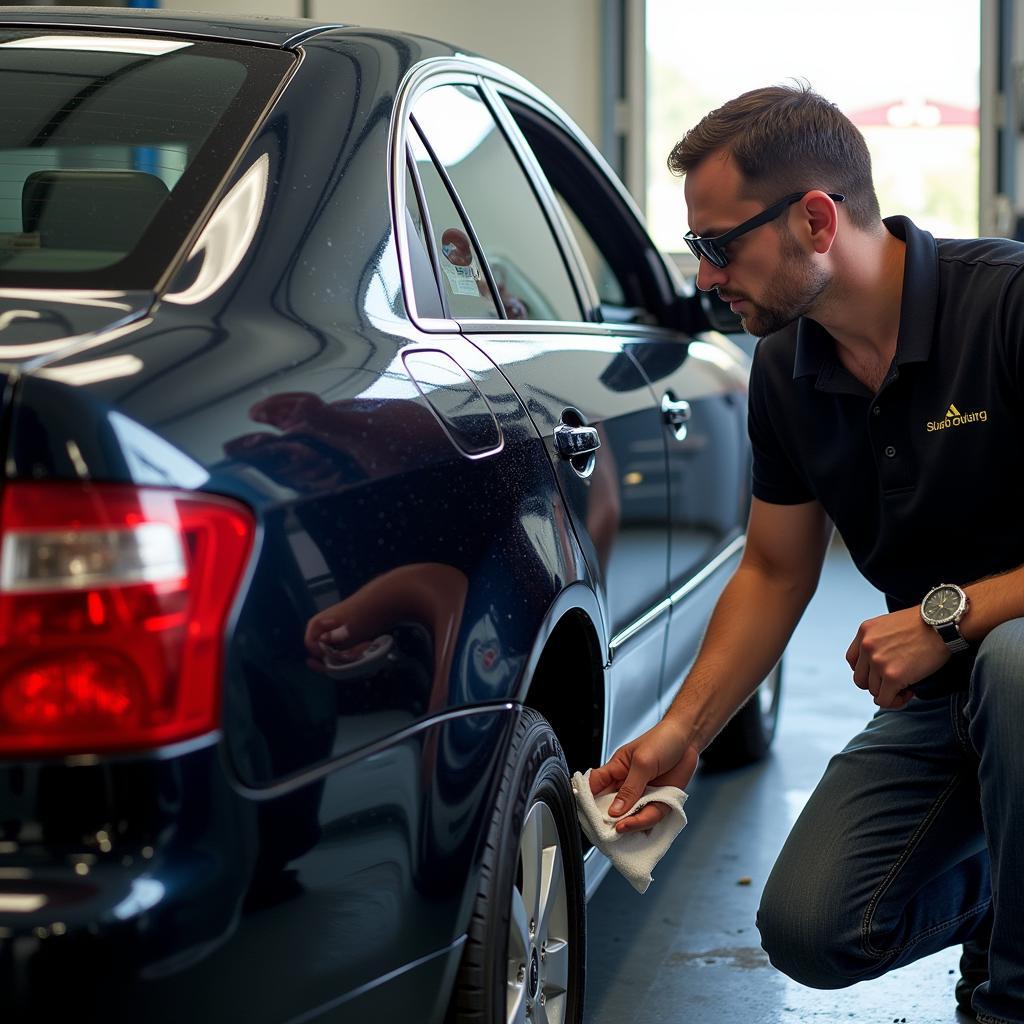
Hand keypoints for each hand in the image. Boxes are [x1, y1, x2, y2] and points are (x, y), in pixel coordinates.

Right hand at [588, 719, 697, 834]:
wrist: (689, 740)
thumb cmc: (663, 740)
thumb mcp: (643, 762)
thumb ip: (629, 788)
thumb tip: (615, 810)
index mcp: (616, 769)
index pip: (595, 785)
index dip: (588, 799)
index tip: (587, 815)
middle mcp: (627, 784)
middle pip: (612, 806)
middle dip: (609, 819)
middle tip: (607, 829)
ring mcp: (643, 794)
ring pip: (631, 814)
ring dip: (629, 822)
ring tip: (623, 828)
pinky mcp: (658, 801)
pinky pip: (650, 816)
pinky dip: (646, 822)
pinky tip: (641, 825)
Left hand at [845, 607, 949, 708]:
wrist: (943, 624)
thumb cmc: (925, 624)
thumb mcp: (891, 624)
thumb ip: (879, 641)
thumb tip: (878, 666)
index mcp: (865, 631)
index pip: (852, 661)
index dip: (867, 671)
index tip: (882, 672)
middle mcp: (866, 646)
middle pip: (860, 679)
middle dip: (877, 683)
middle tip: (896, 681)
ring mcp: (877, 662)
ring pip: (873, 691)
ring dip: (889, 692)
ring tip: (907, 684)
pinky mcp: (892, 676)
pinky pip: (885, 700)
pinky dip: (896, 701)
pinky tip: (910, 692)